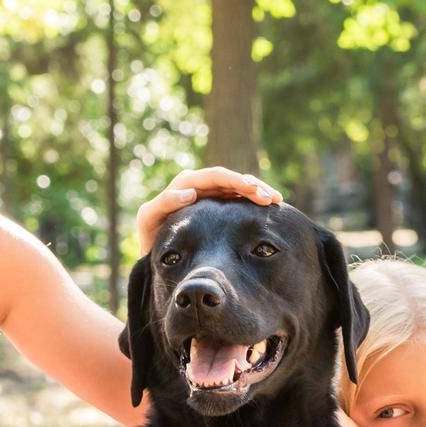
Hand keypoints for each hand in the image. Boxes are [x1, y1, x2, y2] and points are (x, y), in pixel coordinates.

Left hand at [136, 167, 282, 256]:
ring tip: (276, 200)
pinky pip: (239, 201)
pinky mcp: (218, 207)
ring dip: (258, 192)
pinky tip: (270, 209)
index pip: (217, 176)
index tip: (253, 190)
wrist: (154, 250)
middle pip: (232, 180)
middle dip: (253, 186)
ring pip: (239, 189)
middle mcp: (201, 184)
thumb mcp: (149, 219)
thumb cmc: (150, 234)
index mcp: (186, 183)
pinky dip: (254, 203)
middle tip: (271, 197)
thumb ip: (164, 203)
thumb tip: (190, 192)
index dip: (237, 181)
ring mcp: (211, 195)